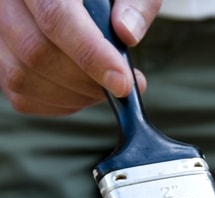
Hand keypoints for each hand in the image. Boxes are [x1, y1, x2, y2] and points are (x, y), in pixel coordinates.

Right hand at [0, 0, 160, 115]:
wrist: (81, 4)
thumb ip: (134, 4)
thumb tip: (127, 33)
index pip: (56, 18)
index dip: (91, 55)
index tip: (122, 83)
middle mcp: (6, 2)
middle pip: (38, 53)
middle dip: (89, 82)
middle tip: (123, 85)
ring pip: (25, 78)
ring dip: (77, 96)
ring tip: (106, 86)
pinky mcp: (1, 64)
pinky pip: (23, 97)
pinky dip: (62, 104)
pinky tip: (85, 91)